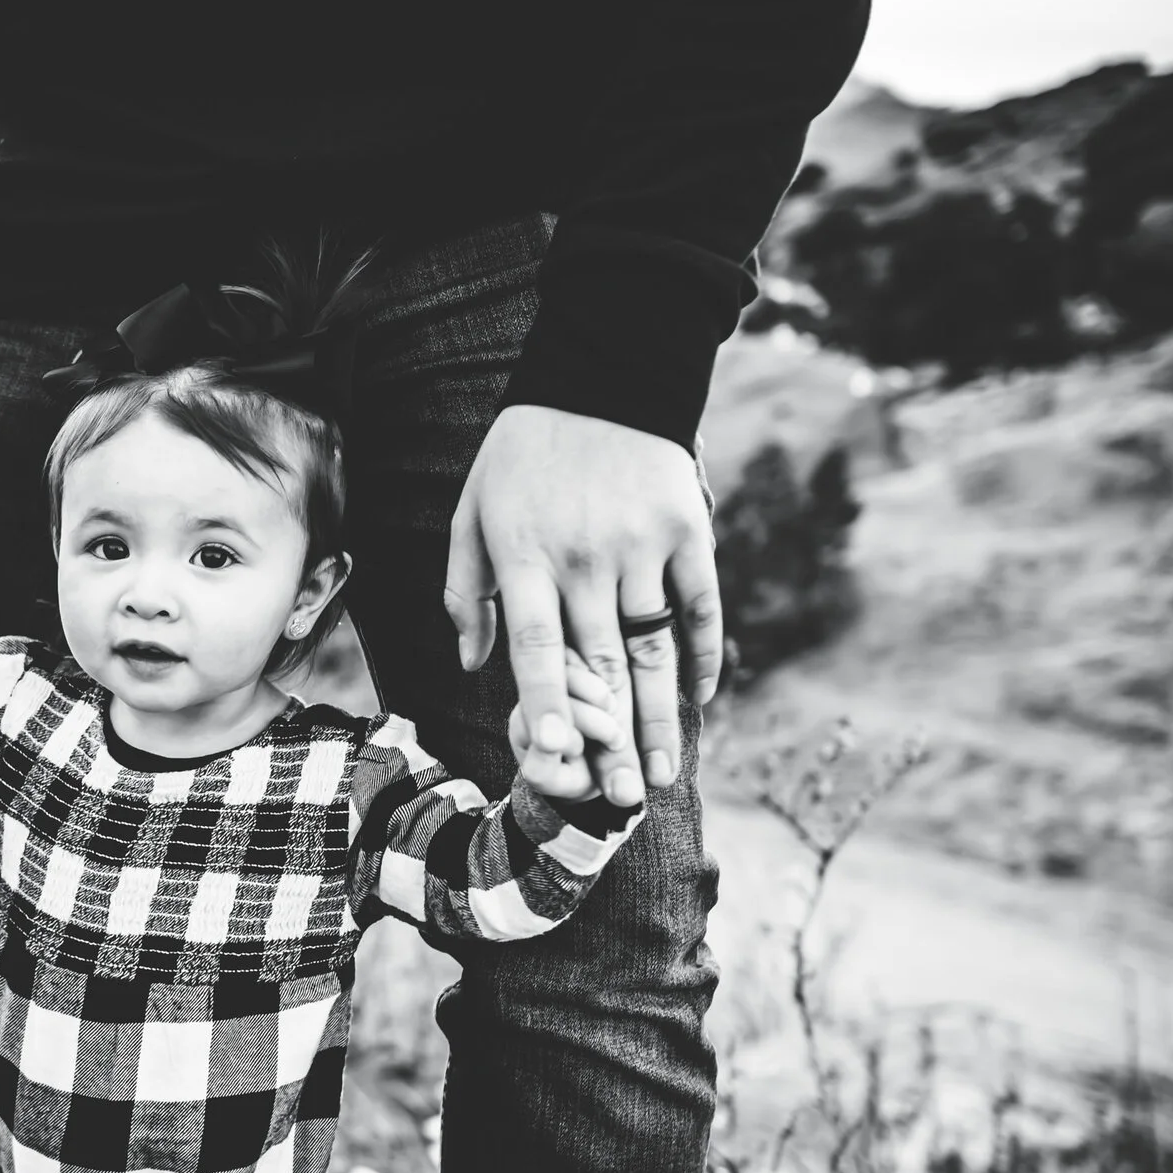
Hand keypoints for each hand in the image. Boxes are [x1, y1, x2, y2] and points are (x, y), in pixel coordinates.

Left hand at [442, 404, 723, 808]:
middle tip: (620, 800)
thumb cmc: (524, 452)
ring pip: (654, 648)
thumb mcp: (473, 509)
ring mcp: (643, 546)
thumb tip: (472, 663)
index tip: (554, 757)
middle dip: (611, 739)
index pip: (535, 646)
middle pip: (600, 665)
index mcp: (526, 557)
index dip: (546, 703)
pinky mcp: (689, 532)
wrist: (605, 372)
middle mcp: (586, 559)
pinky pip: (701, 606)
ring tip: (663, 774)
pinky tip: (704, 699)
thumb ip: (466, 588)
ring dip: (661, 716)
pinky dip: (707, 654)